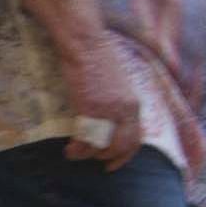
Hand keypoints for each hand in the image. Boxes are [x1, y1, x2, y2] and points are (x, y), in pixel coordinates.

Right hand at [52, 32, 139, 164]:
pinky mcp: (90, 108)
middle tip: (96, 164)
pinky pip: (85, 138)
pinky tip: (69, 150)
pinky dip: (77, 149)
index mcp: (134, 103)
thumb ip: (118, 103)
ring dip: (88, 155)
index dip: (125, 155)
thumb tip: (109, 120)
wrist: (84, 43)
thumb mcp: (116, 84)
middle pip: (122, 146)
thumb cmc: (96, 58)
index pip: (136, 139)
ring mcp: (108, 110)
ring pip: (102, 145)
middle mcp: (126, 109)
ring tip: (75, 154)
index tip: (112, 163)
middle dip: (108, 159)